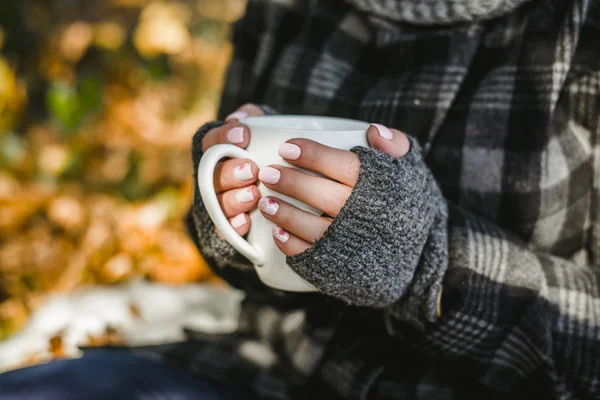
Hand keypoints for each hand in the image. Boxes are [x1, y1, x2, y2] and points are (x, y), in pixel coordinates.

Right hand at [201, 104, 263, 235]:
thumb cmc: (269, 152)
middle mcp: (214, 177)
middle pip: (214, 175)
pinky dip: (233, 225)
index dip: (223, 137)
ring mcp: (220, 201)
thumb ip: (255, 120)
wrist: (282, 185)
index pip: (212, 141)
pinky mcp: (229, 224)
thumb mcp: (265, 132)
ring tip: (254, 195)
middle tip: (252, 170)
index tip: (243, 136)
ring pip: (218, 202)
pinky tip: (246, 221)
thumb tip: (240, 118)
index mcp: (218, 151)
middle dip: (231, 172)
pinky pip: (224, 229)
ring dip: (234, 199)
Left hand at [258, 124, 410, 255]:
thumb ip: (396, 146)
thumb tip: (373, 130)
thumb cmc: (407, 204)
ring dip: (284, 213)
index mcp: (380, 189)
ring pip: (312, 227)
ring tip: (266, 200)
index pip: (343, 166)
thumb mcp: (411, 171)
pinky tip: (277, 231)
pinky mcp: (341, 267)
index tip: (287, 147)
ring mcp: (352, 245)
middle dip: (291, 182)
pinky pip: (311, 257)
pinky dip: (291, 244)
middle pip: (322, 196)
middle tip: (267, 173)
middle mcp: (365, 217)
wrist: (419, 256)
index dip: (313, 155)